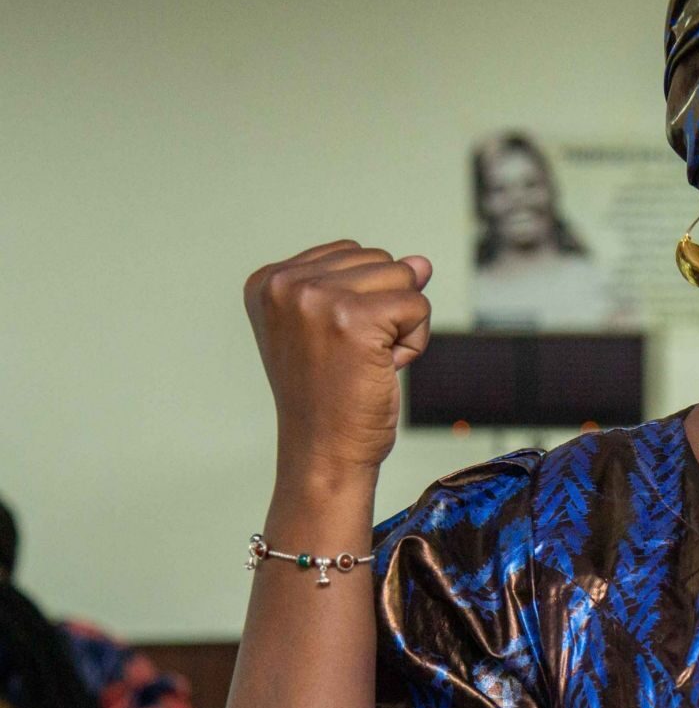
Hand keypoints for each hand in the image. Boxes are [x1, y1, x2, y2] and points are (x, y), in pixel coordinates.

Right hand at [244, 241, 432, 481]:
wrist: (323, 453)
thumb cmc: (331, 395)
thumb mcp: (341, 327)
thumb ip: (373, 285)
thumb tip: (422, 263)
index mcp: (268, 281)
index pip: (351, 253)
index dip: (361, 300)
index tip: (332, 343)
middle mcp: (283, 284)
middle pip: (379, 260)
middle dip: (385, 308)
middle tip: (352, 357)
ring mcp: (315, 298)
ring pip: (403, 278)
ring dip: (401, 324)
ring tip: (366, 361)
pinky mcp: (353, 318)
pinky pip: (418, 306)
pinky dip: (414, 342)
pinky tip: (382, 369)